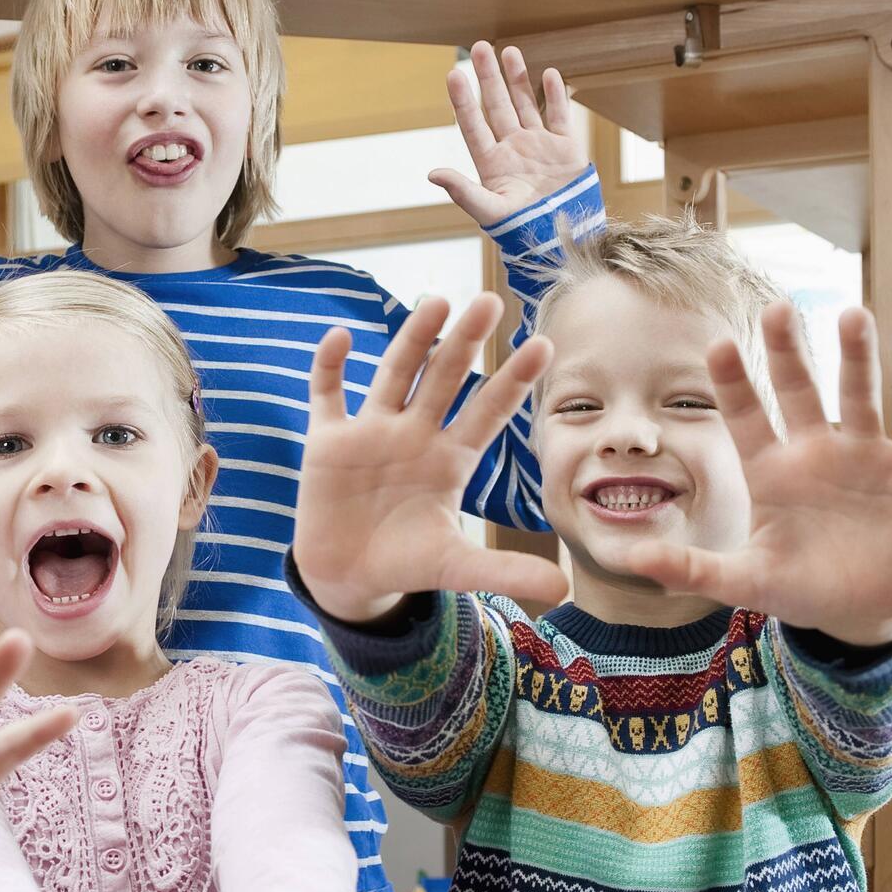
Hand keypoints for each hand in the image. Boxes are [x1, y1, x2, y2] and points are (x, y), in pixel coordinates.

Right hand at [293, 293, 569, 622]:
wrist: (347, 577)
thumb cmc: (405, 564)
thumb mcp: (456, 568)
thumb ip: (504, 572)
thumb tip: (564, 590)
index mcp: (451, 459)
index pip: (488, 412)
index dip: (513, 381)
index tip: (543, 345)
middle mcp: (415, 435)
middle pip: (444, 379)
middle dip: (465, 342)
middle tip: (490, 301)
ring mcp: (371, 432)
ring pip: (394, 375)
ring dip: (412, 339)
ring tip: (436, 301)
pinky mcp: (328, 441)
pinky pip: (327, 395)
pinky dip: (330, 367)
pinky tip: (341, 337)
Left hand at [429, 42, 589, 227]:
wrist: (562, 239)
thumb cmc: (521, 230)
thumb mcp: (488, 211)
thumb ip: (462, 190)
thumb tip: (432, 173)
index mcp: (491, 163)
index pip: (472, 124)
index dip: (462, 100)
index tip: (453, 74)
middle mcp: (512, 149)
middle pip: (497, 106)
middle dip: (489, 77)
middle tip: (479, 47)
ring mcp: (539, 146)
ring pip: (526, 104)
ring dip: (518, 79)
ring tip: (509, 51)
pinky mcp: (566, 149)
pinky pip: (559, 116)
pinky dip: (556, 95)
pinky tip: (549, 74)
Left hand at [611, 303, 891, 645]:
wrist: (860, 612)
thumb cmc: (799, 589)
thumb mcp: (745, 582)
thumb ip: (692, 569)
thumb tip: (633, 561)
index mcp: (771, 471)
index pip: (745, 418)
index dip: (733, 383)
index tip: (718, 345)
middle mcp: (815, 451)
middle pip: (798, 391)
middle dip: (789, 352)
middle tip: (779, 308)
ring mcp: (863, 456)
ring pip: (860, 397)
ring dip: (859, 358)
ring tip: (854, 316)